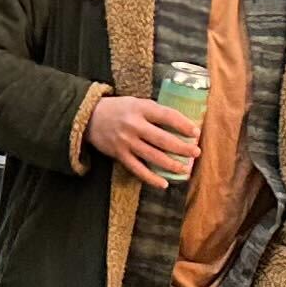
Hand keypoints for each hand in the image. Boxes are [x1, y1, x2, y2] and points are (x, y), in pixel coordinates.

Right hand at [88, 92, 203, 187]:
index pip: (167, 116)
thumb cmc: (118, 108)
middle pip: (162, 139)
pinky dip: (151, 178)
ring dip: (171, 164)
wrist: (89, 117)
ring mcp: (126, 142)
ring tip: (184, 169)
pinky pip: (138, 169)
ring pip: (153, 156)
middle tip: (196, 153)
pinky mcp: (119, 155)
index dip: (183, 125)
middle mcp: (134, 125)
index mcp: (140, 108)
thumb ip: (154, 111)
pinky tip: (163, 184)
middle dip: (181, 148)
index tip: (196, 132)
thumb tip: (180, 123)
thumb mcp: (136, 102)